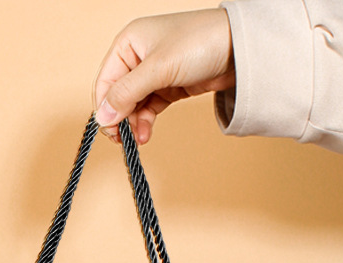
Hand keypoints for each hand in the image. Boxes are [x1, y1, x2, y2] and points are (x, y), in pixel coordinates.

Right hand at [93, 9, 234, 143]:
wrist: (240, 47)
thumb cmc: (200, 43)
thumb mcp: (158, 68)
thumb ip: (127, 93)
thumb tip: (102, 117)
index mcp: (128, 43)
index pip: (105, 82)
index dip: (105, 108)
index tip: (111, 130)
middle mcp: (137, 57)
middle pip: (117, 96)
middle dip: (121, 119)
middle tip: (125, 140)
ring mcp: (152, 73)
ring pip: (132, 106)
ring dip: (133, 124)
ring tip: (140, 139)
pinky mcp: (167, 86)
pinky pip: (148, 109)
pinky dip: (145, 122)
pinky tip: (146, 134)